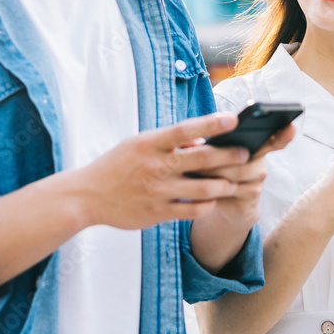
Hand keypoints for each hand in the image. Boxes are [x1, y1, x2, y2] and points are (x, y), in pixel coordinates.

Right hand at [73, 113, 250, 229]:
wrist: (87, 197)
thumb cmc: (117, 165)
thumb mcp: (138, 144)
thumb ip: (169, 142)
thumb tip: (201, 140)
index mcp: (150, 143)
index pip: (186, 129)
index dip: (212, 124)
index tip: (233, 120)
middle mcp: (156, 166)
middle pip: (203, 159)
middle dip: (230, 156)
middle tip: (246, 153)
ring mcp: (158, 191)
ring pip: (204, 188)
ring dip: (224, 184)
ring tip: (233, 181)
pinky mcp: (158, 213)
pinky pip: (193, 210)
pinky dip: (208, 204)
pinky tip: (212, 200)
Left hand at [188, 122, 297, 226]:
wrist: (222, 205)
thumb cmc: (216, 171)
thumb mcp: (214, 154)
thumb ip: (210, 144)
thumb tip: (190, 141)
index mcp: (257, 148)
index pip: (275, 140)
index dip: (284, 135)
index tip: (290, 127)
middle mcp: (261, 167)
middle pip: (244, 157)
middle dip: (218, 156)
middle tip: (198, 153)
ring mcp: (256, 186)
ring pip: (233, 176)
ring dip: (211, 172)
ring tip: (192, 170)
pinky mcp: (247, 203)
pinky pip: (228, 194)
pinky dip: (210, 190)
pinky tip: (196, 189)